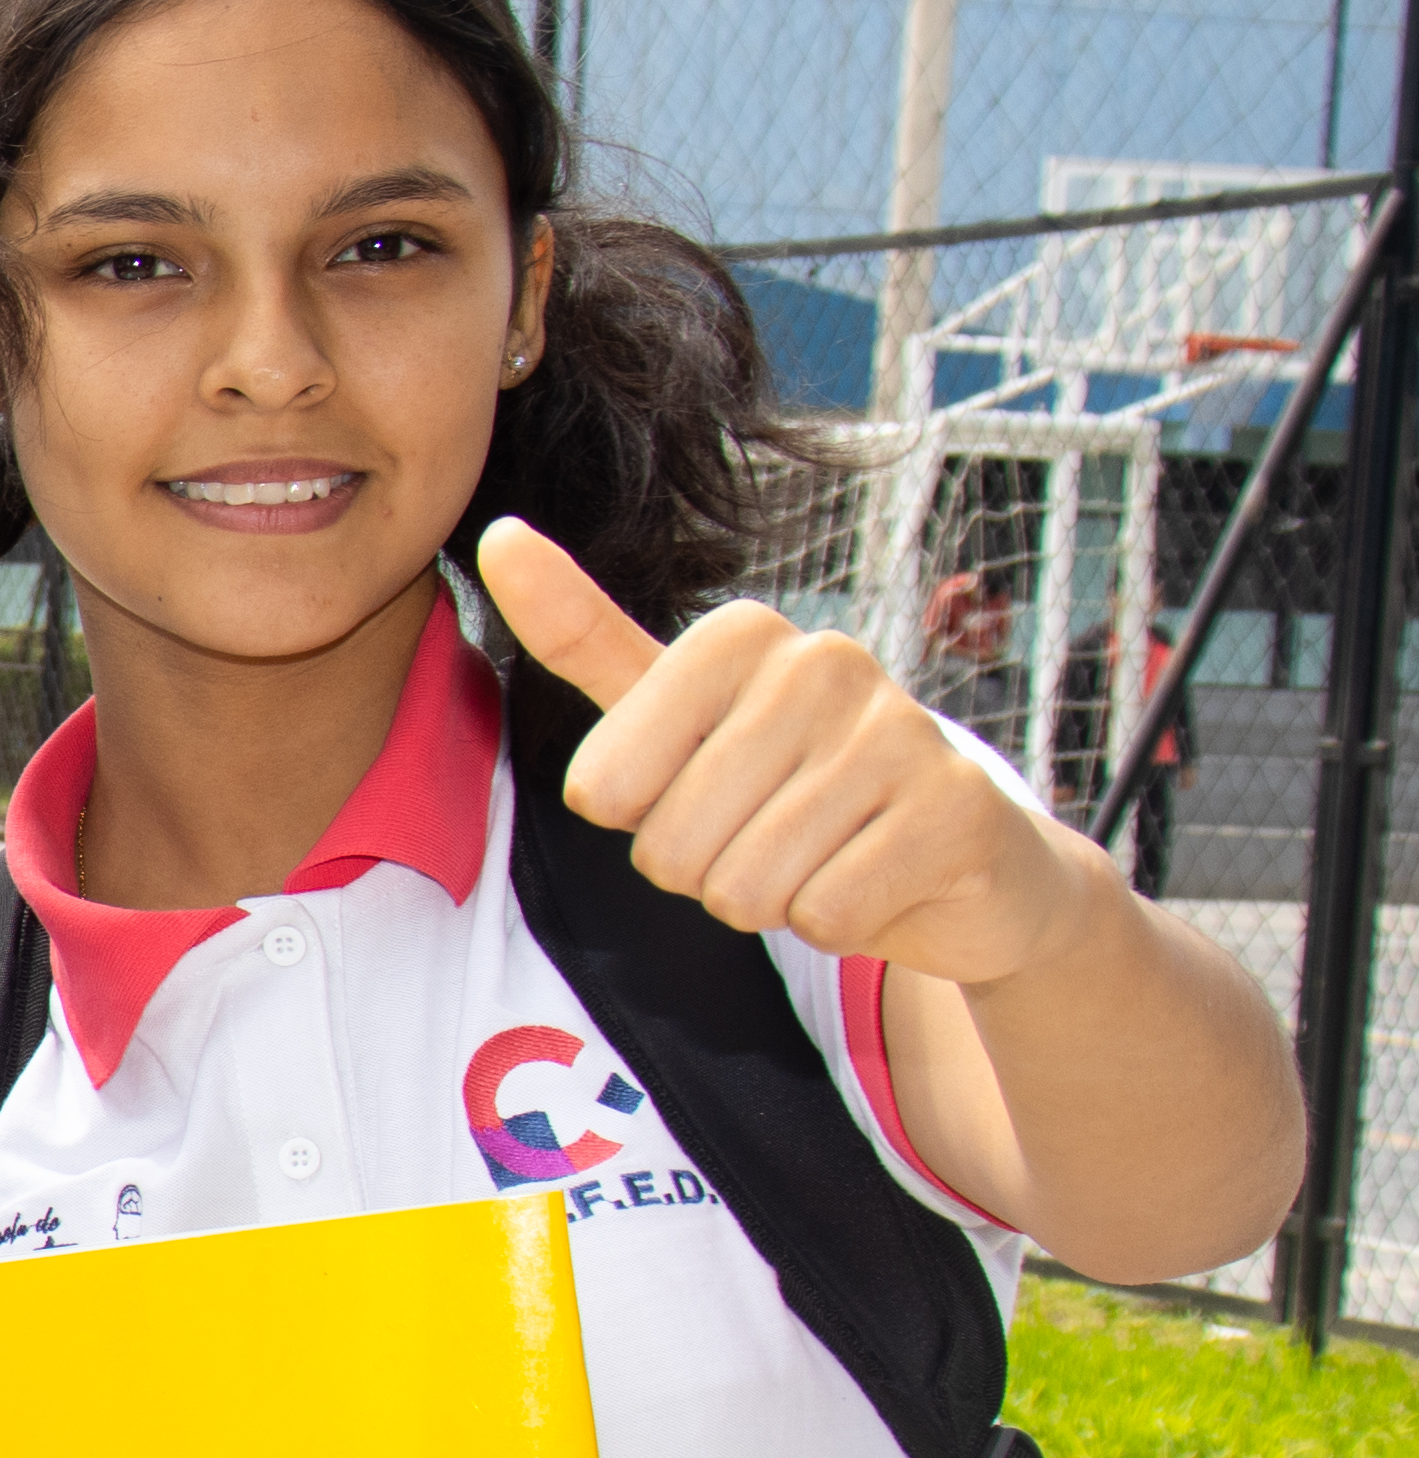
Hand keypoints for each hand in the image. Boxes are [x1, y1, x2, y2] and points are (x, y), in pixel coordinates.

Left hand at [480, 517, 1111, 990]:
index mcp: (741, 635)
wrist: (958, 853)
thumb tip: (499, 536)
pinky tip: (874, 878)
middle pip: (668, 847)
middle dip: (704, 870)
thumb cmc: (791, 782)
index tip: (698, 788)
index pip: (602, 788)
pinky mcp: (954, 811)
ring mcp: (900, 731)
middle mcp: (825, 662)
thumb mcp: (675, 709)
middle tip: (769, 834)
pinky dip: (836, 921)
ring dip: (770, 899)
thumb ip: (582, 636)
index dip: (638, 820)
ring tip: (822, 853)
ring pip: (745, 888)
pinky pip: (824, 913)